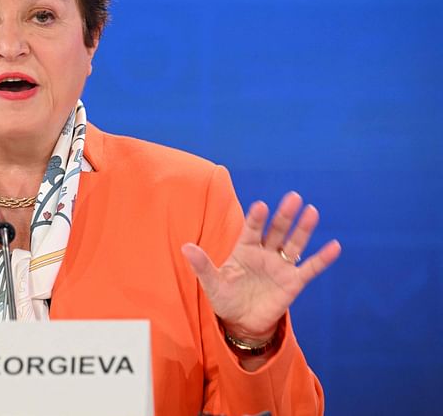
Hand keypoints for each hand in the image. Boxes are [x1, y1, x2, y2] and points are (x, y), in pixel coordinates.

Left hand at [181, 192, 340, 342]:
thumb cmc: (225, 298)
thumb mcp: (211, 283)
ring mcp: (280, 267)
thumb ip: (202, 265)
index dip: (256, 218)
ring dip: (303, 228)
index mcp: (244, 249)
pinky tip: (335, 246)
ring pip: (294, 244)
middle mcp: (264, 253)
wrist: (241, 323)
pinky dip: (322, 258)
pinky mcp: (293, 282)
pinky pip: (309, 268)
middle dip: (284, 215)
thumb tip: (185, 247)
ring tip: (312, 211)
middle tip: (293, 197)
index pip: (251, 229)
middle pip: (276, 230)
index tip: (261, 205)